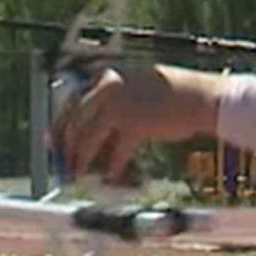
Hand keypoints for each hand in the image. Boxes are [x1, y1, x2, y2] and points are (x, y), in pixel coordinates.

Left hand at [53, 63, 225, 181]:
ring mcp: (120, 107)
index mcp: (110, 78)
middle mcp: (110, 89)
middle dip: (65, 146)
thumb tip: (101, 126)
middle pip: (75, 121)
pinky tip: (111, 177)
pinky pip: (114, 153)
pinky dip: (112, 168)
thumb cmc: (178, 94)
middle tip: (62, 163)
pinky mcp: (133, 126)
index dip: (61, 123)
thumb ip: (119, 101)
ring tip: (78, 175)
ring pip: (88, 139)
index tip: (52, 139)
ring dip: (81, 160)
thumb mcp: (141, 87)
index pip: (74, 102)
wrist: (202, 97)